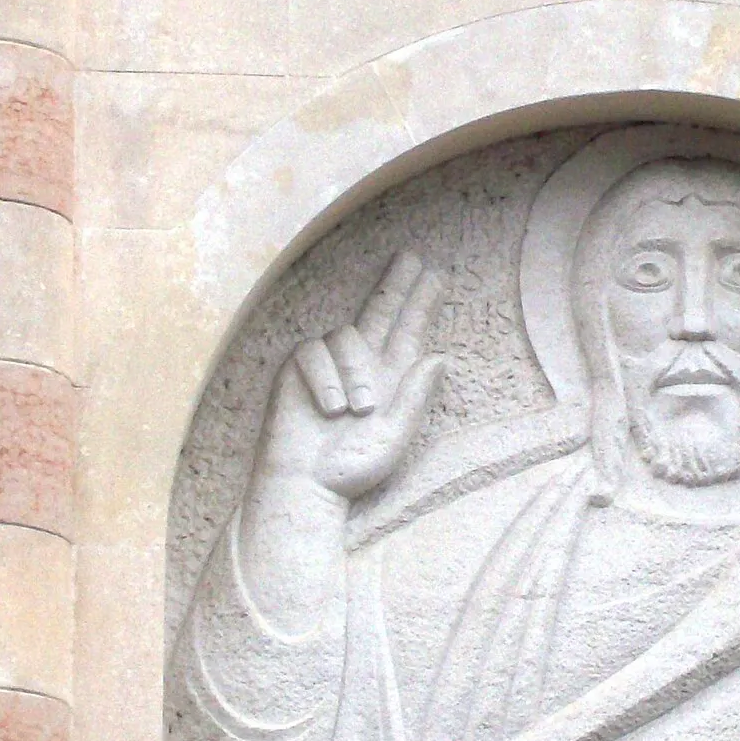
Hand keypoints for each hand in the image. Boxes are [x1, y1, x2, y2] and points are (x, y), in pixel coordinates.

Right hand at [257, 251, 448, 502]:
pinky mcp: (299, 368)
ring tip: (358, 412)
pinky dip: (326, 380)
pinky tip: (330, 409)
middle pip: (380, 311)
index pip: (409, 331)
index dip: (421, 303)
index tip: (434, 274)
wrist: (304, 484)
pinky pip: (314, 352)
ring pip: (348, 335)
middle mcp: (362, 365)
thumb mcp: (395, 436)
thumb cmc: (351, 468)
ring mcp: (329, 364)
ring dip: (355, 372)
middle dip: (396, 283)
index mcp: (391, 379)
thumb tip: (440, 355)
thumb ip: (416, 396)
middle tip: (411, 256)